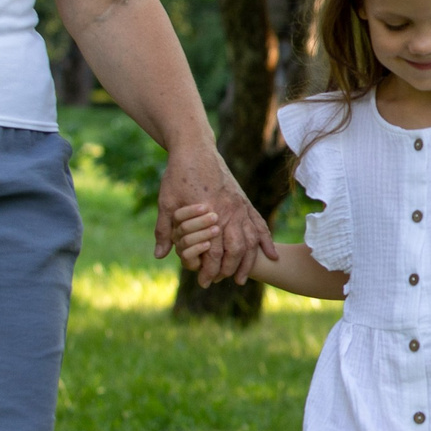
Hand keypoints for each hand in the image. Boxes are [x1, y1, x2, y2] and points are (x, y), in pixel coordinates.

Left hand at [156, 145, 274, 279]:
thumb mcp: (166, 203)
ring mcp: (239, 206)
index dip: (209, 270)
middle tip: (221, 281)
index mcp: (208, 214)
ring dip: (248, 261)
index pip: (212, 251)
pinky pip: (259, 224)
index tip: (205, 282)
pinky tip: (271, 254)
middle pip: (235, 250)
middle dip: (229, 269)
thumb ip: (163, 230)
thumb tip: (160, 255)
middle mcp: (228, 212)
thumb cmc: (178, 175)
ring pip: (250, 240)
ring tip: (242, 277)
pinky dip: (266, 241)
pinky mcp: (244, 201)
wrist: (195, 148)